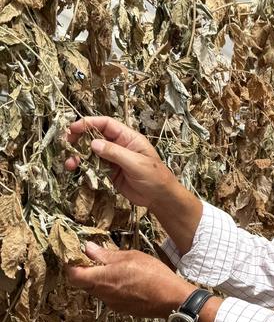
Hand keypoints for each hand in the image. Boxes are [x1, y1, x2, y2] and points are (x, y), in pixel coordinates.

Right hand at [65, 116, 202, 253]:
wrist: (159, 197)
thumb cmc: (154, 177)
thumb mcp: (136, 163)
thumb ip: (115, 153)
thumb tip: (93, 143)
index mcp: (128, 138)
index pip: (106, 124)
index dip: (89, 123)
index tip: (73, 128)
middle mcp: (119, 146)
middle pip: (95, 136)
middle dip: (79, 139)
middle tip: (66, 143)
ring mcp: (113, 159)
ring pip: (91, 153)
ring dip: (78, 156)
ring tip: (69, 163)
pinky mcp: (110, 172)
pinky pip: (93, 166)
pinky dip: (83, 167)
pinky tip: (75, 170)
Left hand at [66, 242, 195, 317]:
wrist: (172, 298)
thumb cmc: (153, 274)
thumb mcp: (130, 257)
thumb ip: (106, 254)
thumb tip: (88, 248)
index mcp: (101, 279)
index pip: (73, 275)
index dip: (72, 264)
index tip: (78, 255)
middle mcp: (103, 294)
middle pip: (84, 283)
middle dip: (88, 271)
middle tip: (99, 259)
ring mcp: (112, 304)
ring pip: (98, 290)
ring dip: (102, 280)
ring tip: (119, 270)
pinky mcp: (122, 309)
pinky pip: (111, 297)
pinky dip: (114, 288)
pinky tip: (129, 281)